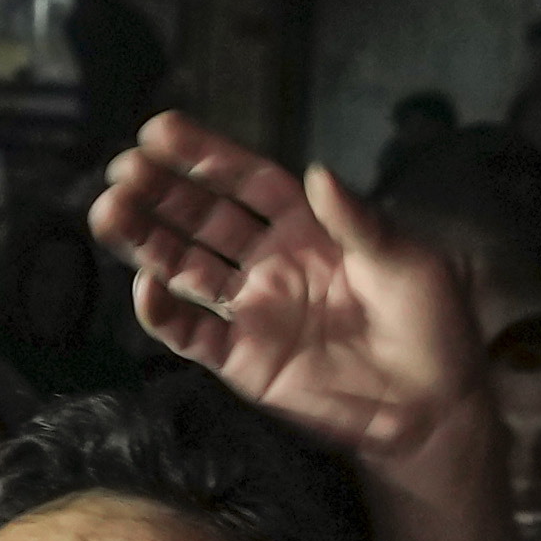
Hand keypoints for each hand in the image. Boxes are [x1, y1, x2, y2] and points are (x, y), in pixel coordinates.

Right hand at [95, 122, 478, 483]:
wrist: (432, 409)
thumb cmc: (431, 326)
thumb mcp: (407, 262)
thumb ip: (359, 221)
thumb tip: (316, 172)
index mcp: (308, 227)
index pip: (244, 181)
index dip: (204, 156)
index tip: (158, 131)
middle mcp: (270, 263)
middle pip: (203, 219)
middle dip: (161, 194)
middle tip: (122, 171)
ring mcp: (253, 311)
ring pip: (185, 269)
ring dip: (146, 242)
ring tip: (107, 214)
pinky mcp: (243, 361)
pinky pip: (192, 333)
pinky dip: (163, 311)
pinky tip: (144, 284)